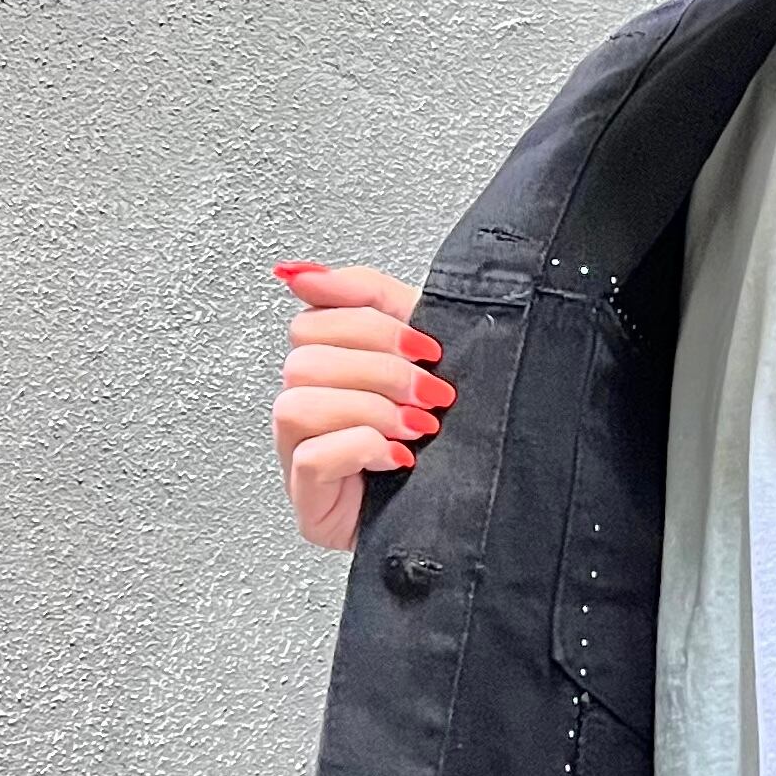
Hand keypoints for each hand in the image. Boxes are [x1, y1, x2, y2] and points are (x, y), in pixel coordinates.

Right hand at [269, 261, 452, 551]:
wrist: (477, 503)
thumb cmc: (450, 431)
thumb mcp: (424, 349)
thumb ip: (370, 299)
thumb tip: (301, 272)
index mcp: (329, 365)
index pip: (313, 318)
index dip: (371, 325)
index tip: (425, 346)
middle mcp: (306, 406)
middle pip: (303, 358)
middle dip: (380, 371)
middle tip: (431, 392)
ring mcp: (299, 455)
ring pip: (298, 404)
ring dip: (370, 410)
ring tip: (417, 427)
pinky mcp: (309, 503)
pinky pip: (311, 457)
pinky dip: (362, 448)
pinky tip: (398, 457)